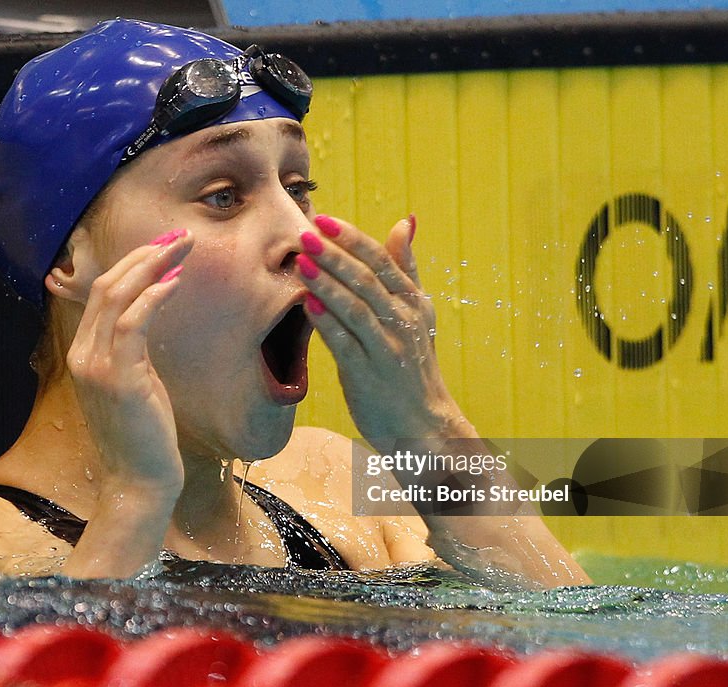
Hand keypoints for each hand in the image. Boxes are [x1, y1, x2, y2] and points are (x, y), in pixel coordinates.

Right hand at [67, 229, 192, 497]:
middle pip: (106, 286)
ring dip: (151, 266)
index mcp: (83, 353)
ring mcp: (96, 367)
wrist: (139, 481)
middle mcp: (82, 355)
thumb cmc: (143, 434)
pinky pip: (132, 324)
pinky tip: (174, 281)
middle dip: (144, 255)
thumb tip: (149, 312)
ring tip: (182, 247)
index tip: (166, 245)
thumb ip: (132, 349)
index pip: (101, 293)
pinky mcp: (119, 378)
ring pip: (116, 298)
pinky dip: (153, 297)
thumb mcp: (134, 382)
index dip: (133, 263)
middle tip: (180, 236)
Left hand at [296, 214, 469, 443]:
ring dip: (328, 284)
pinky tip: (308, 305)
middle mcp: (404, 322)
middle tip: (306, 234)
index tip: (325, 220)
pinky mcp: (370, 376)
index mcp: (414, 302)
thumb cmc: (412, 364)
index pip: (383, 261)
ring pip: (357, 309)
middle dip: (335, 255)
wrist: (424, 424)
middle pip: (368, 280)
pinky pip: (346, 345)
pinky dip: (328, 324)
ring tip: (302, 263)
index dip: (353, 239)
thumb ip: (405, 269)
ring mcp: (388, 349)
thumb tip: (403, 222)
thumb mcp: (417, 313)